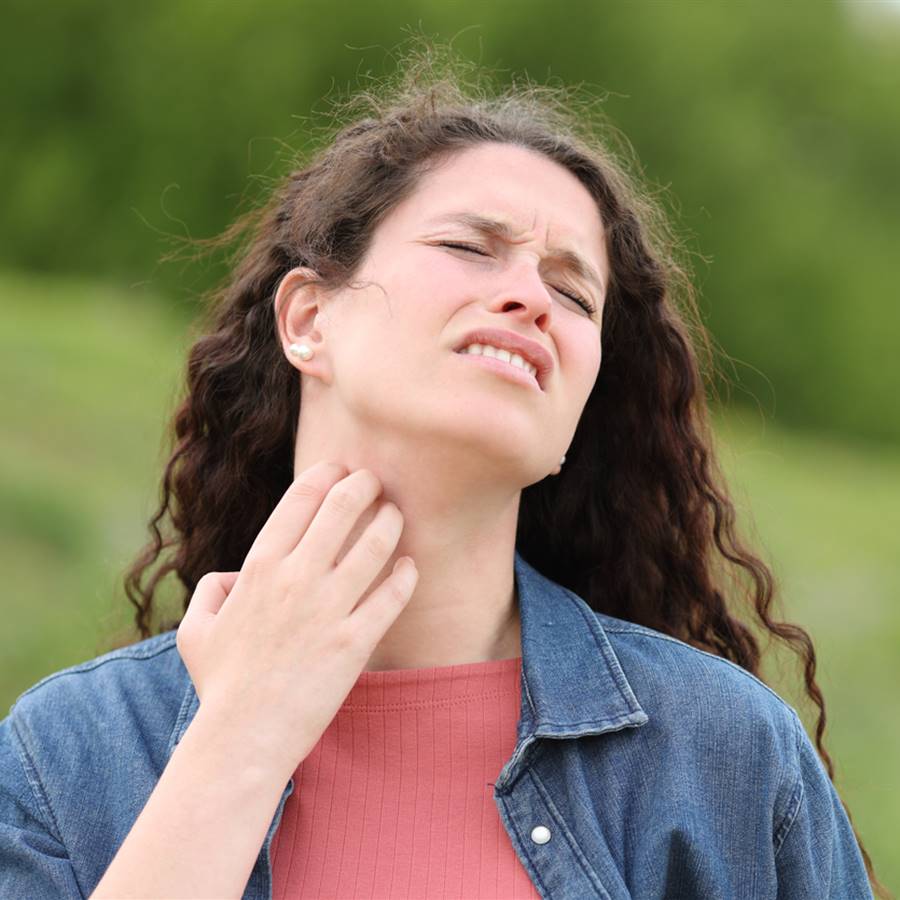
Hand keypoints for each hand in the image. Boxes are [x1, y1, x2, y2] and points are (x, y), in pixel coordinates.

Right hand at [175, 462, 417, 775]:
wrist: (243, 739)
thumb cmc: (220, 684)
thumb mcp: (196, 629)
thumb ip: (211, 589)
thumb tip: (235, 575)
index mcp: (258, 568)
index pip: (301, 498)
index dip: (326, 474)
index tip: (340, 469)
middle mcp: (295, 579)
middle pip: (342, 507)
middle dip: (364, 484)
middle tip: (375, 482)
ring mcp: (327, 609)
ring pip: (374, 544)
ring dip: (390, 521)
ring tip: (396, 515)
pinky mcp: (354, 642)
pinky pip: (391, 595)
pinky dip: (406, 574)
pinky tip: (409, 566)